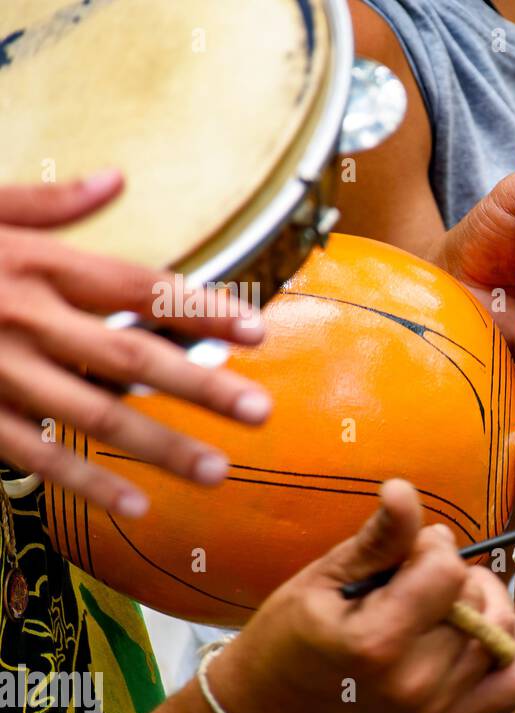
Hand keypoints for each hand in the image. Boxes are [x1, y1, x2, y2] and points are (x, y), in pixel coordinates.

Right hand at [0, 172, 271, 514]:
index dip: (201, 308)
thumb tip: (115, 178)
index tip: (257, 331)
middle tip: (262, 410)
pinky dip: (83, 481)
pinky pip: (31, 453)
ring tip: (217, 470)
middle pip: (128, 356)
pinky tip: (135, 505)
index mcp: (34, 263)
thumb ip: (46, 204)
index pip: (136, 286)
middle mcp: (22, 316)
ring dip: (157, 445)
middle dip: (200, 385)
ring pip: (90, 414)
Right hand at [209, 480, 514, 712]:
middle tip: (418, 579)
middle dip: (455, 576)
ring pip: (501, 630)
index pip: (447, 570)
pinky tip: (499, 627)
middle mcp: (415, 680)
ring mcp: (438, 706)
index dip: (431, 548)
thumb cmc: (295, 631)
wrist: (281, 700)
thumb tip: (403, 489)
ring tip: (444, 601)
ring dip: (483, 604)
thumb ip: (380, 538)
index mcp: (378, 642)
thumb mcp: (326, 575)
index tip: (406, 552)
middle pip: (477, 599)